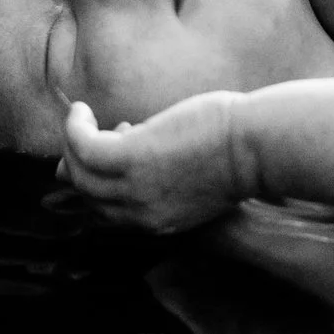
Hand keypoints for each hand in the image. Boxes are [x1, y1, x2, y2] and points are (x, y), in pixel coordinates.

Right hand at [59, 94, 246, 232]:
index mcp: (162, 223)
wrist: (261, 147)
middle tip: (83, 142)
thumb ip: (168, 172)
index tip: (106, 155)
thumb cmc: (243, 152)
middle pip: (88, 197)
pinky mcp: (130, 157)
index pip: (109, 216)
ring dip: (73, 143)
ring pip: (79, 173)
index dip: (99, 187)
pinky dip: (75, 127)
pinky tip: (81, 110)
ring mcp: (135, 189)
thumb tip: (140, 143)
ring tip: (81, 119)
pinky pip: (82, 147)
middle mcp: (142, 214)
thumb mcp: (199, 175)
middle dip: (79, 168)